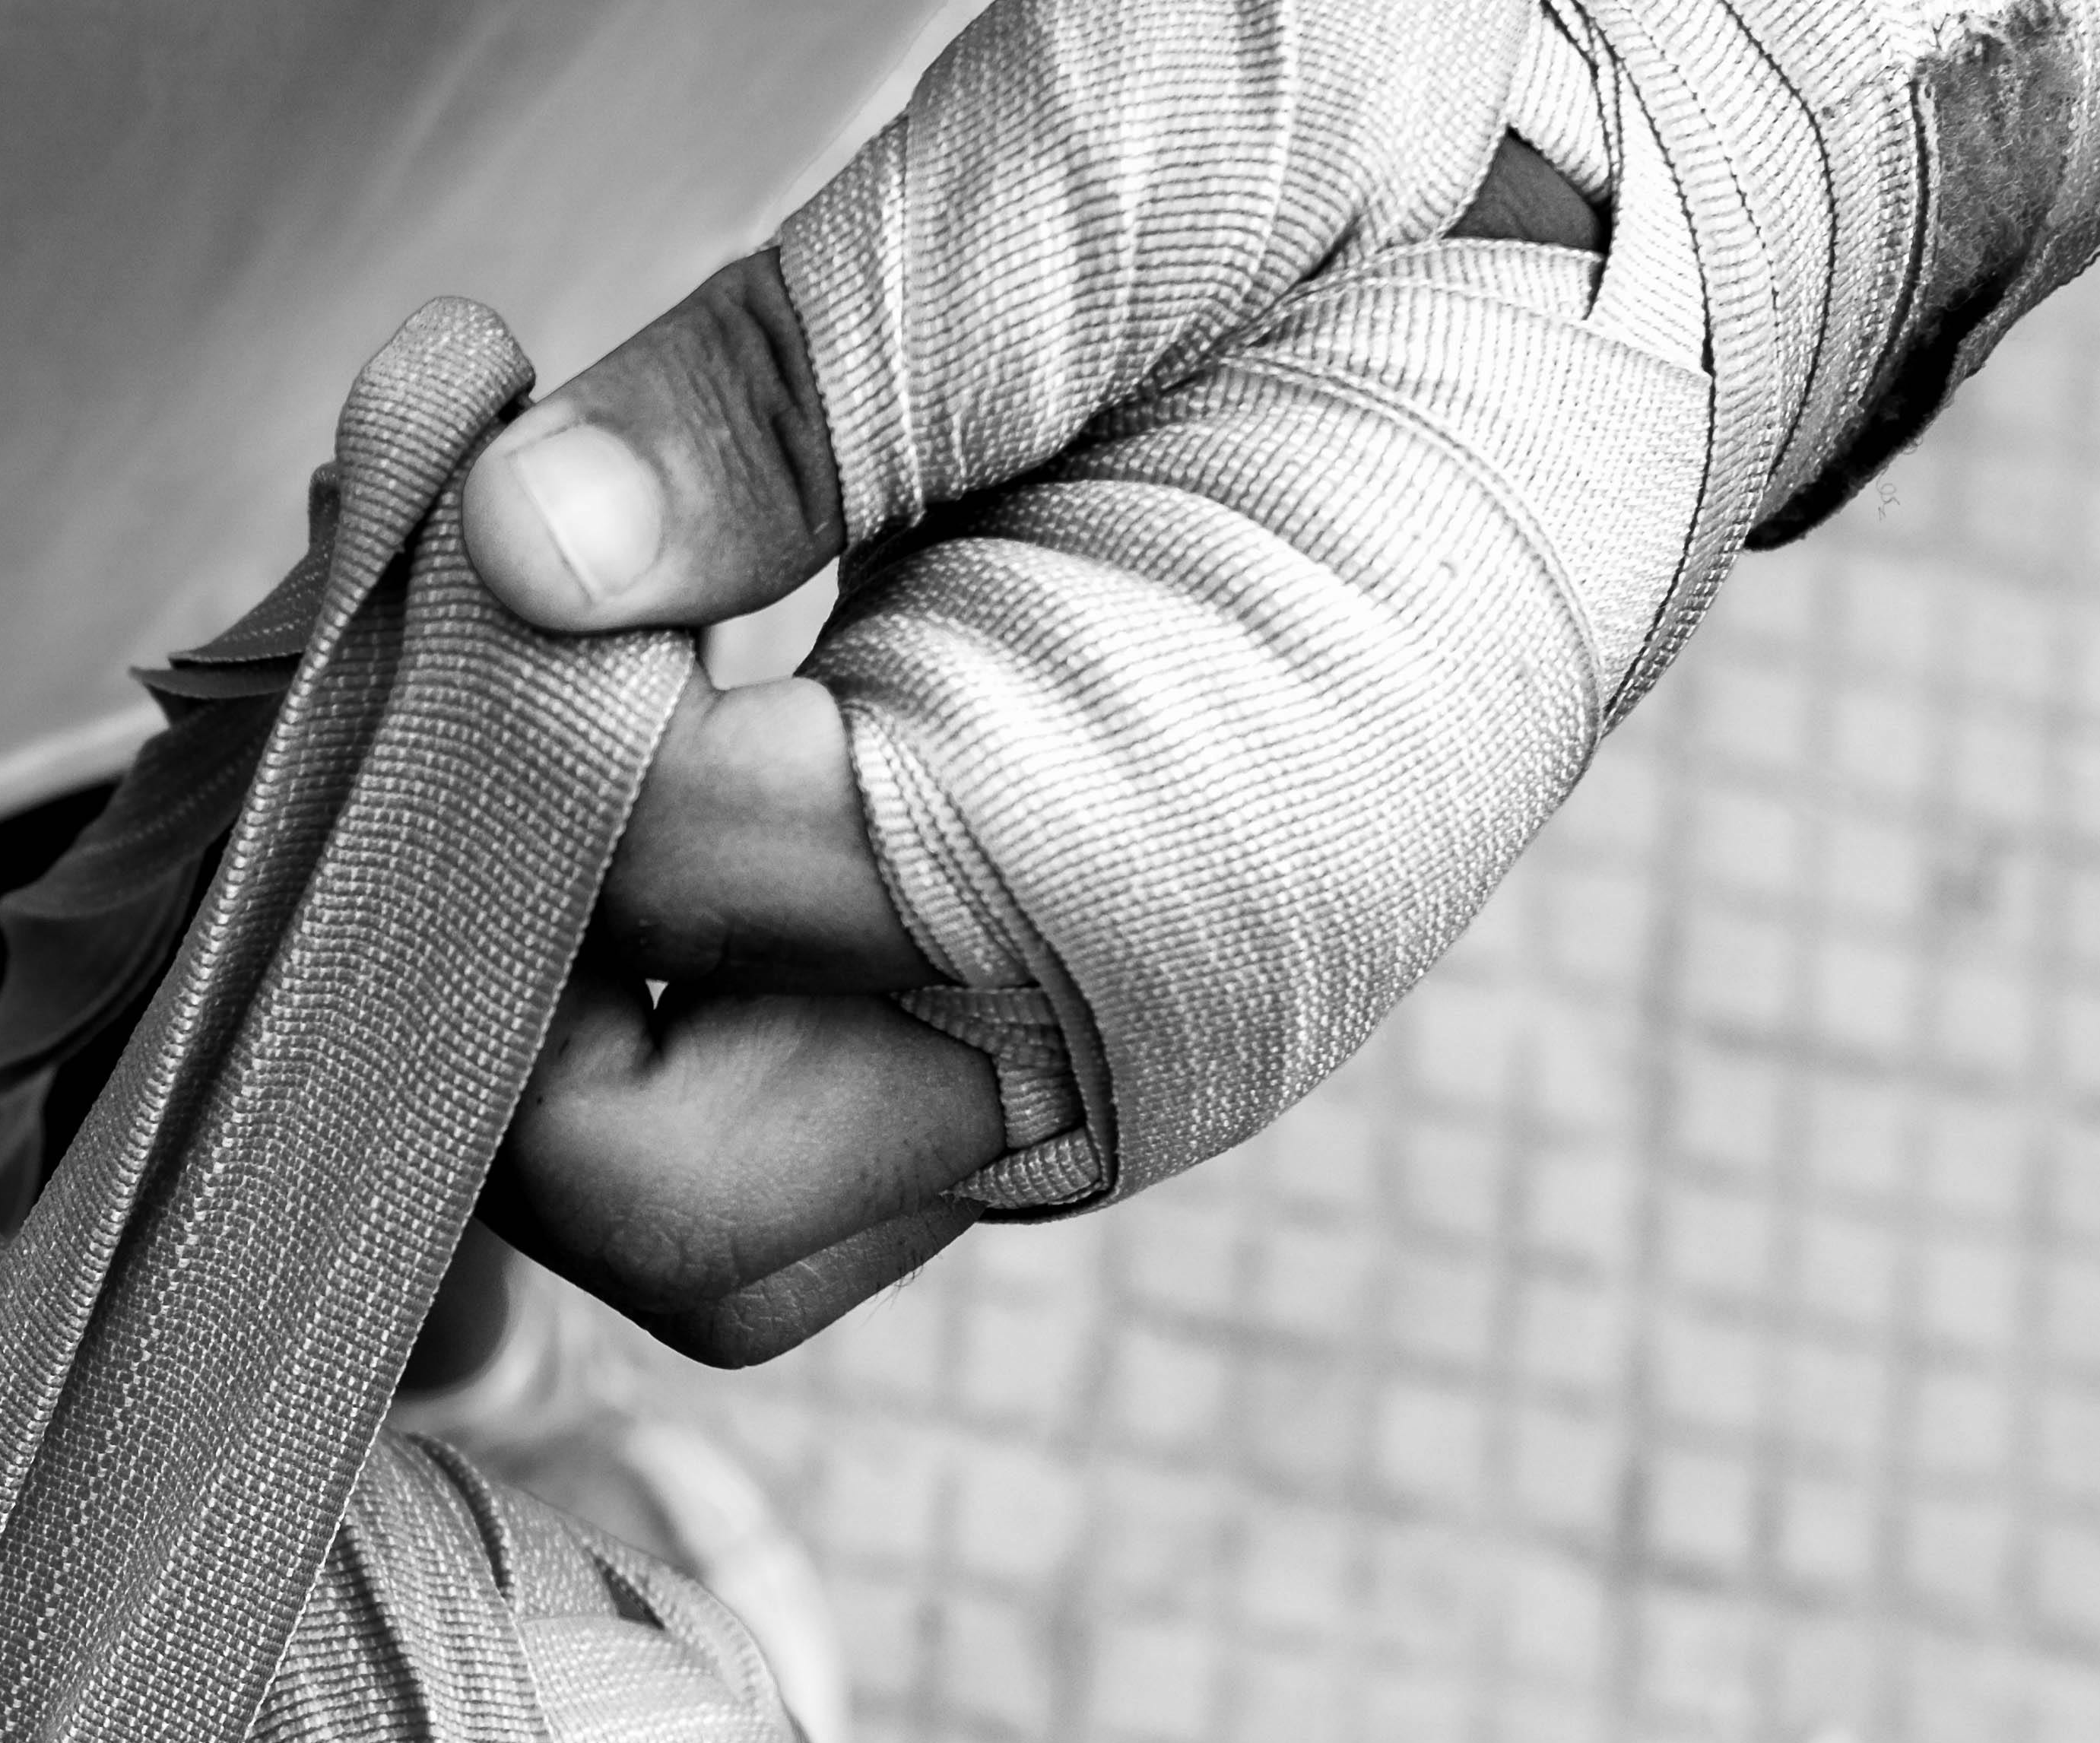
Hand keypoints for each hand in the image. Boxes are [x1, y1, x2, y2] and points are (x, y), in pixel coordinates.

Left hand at [454, 70, 1625, 1359]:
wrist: (1642, 233)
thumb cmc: (1437, 188)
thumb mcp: (1112, 191)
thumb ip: (800, 388)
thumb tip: (524, 549)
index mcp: (1152, 868)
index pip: (666, 892)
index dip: (514, 713)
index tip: (470, 494)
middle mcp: (1107, 1031)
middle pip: (646, 1196)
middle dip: (489, 964)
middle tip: (457, 669)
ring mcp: (1058, 1048)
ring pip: (678, 1190)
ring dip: (538, 978)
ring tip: (516, 678)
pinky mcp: (1006, 1004)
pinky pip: (746, 1071)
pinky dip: (614, 925)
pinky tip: (601, 688)